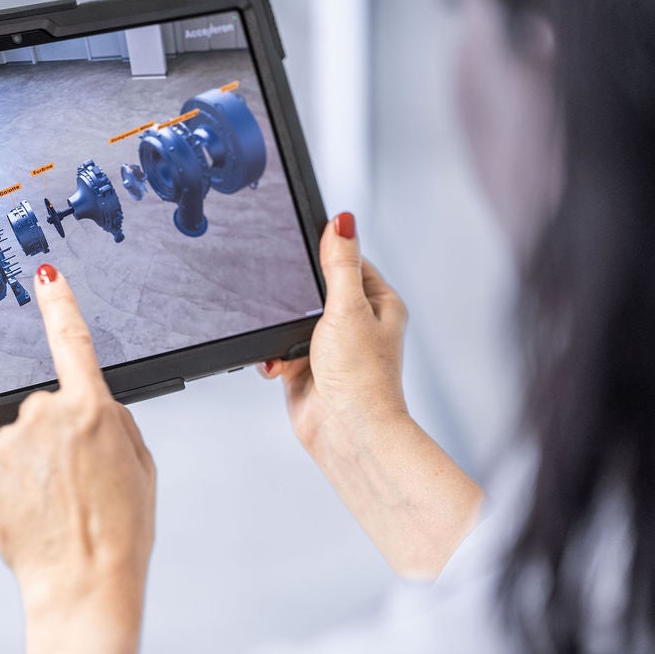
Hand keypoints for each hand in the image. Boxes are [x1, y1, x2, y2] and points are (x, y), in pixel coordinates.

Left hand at [0, 262, 154, 653]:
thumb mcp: (141, 466)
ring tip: (59, 506)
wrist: (83, 583)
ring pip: (20, 442)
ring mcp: (9, 443)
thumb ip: (115, 422)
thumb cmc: (120, 530)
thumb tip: (92, 407)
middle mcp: (44, 415)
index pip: (72, 341)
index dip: (60, 303)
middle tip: (79, 484)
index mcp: (92, 408)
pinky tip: (33, 514)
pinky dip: (12, 488)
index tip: (46, 274)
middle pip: (46, 410)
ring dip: (35, 466)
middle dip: (58, 438)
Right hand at [260, 212, 482, 578]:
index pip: (349, 262)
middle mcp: (357, 325)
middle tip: (288, 303)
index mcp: (379, 304)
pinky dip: (274, 358)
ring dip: (281, 334)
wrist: (348, 432)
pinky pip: (279, 350)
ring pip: (291, 321)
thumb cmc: (362, 378)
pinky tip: (280, 367)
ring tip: (289, 348)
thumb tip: (342, 221)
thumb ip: (339, 264)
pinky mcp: (306, 369)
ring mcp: (331, 348)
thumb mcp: (348, 309)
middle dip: (293, 300)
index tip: (301, 247)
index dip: (325, 253)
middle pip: (314, 291)